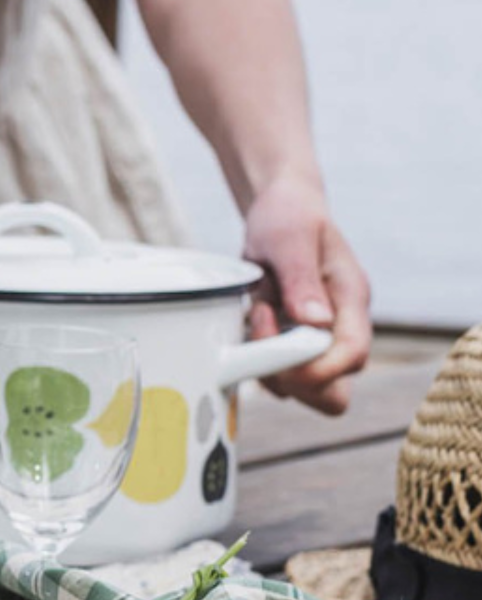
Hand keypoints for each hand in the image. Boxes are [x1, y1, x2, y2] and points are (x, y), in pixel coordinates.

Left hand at [241, 177, 370, 414]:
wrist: (280, 208)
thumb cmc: (288, 217)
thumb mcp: (289, 239)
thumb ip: (302, 279)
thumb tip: (316, 322)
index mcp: (351, 299)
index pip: (352, 355)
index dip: (315, 367)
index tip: (277, 346)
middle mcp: (341, 325)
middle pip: (336, 390)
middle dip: (294, 382)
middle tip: (262, 342)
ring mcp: (319, 337)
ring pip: (305, 390)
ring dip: (269, 369)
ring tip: (255, 315)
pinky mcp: (295, 341)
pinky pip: (279, 374)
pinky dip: (257, 361)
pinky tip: (247, 323)